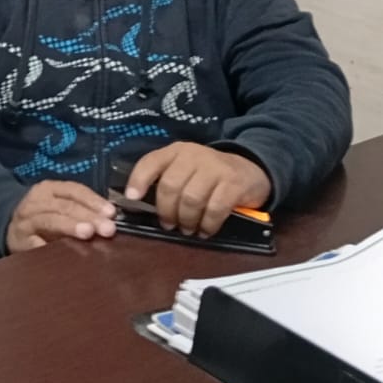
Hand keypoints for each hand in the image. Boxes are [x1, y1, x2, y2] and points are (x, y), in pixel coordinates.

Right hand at [5, 181, 116, 252]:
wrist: (11, 228)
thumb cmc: (44, 217)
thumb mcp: (59, 206)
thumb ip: (82, 210)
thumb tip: (113, 220)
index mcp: (49, 189)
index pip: (73, 190)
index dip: (93, 201)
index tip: (111, 213)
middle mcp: (36, 201)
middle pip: (64, 206)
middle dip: (88, 216)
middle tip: (108, 229)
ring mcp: (27, 220)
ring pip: (50, 220)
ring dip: (70, 226)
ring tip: (88, 234)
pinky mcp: (20, 240)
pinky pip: (34, 243)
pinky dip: (48, 246)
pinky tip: (63, 253)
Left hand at [125, 144, 270, 237]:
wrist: (250, 169)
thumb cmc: (210, 174)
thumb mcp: (186, 169)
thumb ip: (166, 179)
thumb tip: (138, 202)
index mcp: (176, 151)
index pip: (151, 162)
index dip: (138, 181)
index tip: (132, 198)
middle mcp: (193, 155)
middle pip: (170, 186)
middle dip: (166, 211)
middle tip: (169, 225)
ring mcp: (215, 168)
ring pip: (191, 199)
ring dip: (186, 220)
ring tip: (188, 229)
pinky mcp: (233, 183)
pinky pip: (214, 209)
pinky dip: (207, 224)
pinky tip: (205, 230)